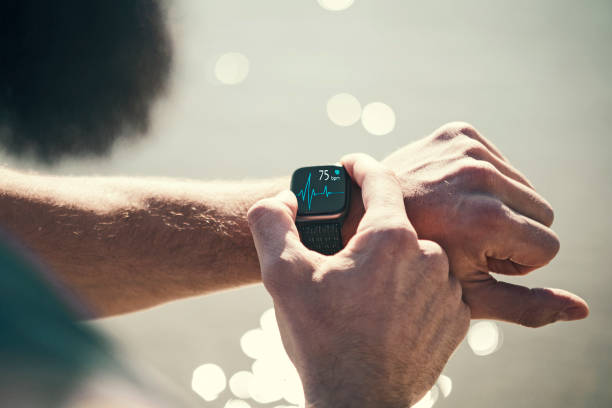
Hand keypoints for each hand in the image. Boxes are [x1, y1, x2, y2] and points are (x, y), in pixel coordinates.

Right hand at [248, 154, 469, 406]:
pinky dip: (411, 291)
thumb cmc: (320, 338)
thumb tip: (284, 197)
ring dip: (390, 264)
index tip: (350, 164)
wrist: (357, 402)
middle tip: (341, 255)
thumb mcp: (281, 274)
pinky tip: (385, 311)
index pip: (380, 180)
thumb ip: (272, 221)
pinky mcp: (456, 320)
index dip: (361, 166)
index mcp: (390, 238)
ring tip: (361, 292)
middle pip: (395, 225)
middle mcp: (429, 257)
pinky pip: (433, 289)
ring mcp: (447, 290)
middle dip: (368, 233)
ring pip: (415, 258)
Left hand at [373, 122, 587, 326]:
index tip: (475, 256)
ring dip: (501, 205)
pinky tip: (452, 194)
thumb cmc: (411, 264)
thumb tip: (582, 310)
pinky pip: (503, 163)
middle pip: (543, 213)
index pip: (548, 247)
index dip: (514, 260)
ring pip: (525, 187)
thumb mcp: (467, 294)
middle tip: (464, 237)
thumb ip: (527, 306)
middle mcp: (482, 177)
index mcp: (488, 219)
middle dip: (512, 232)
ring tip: (455, 215)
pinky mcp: (458, 132)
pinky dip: (486, 182)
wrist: (357, 214)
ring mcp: (468, 149)